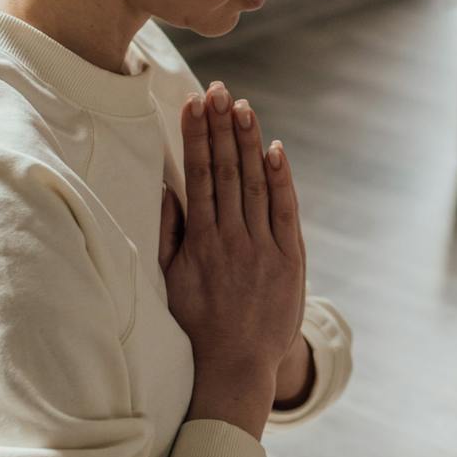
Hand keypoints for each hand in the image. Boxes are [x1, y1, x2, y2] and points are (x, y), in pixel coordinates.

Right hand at [157, 85, 304, 383]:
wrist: (235, 366)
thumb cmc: (195, 322)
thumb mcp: (169, 279)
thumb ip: (167, 232)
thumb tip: (165, 188)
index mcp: (200, 241)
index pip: (198, 176)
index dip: (197, 137)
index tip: (194, 104)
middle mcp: (232, 240)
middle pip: (228, 171)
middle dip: (223, 128)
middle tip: (220, 91)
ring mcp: (263, 249)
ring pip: (257, 184)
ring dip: (249, 143)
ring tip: (243, 108)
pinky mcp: (290, 261)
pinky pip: (286, 211)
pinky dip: (282, 180)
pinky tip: (275, 150)